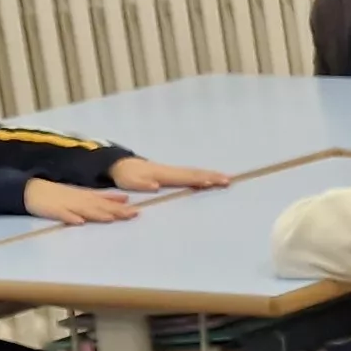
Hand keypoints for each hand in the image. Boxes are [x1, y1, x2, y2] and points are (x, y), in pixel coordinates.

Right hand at [23, 178, 138, 223]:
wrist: (31, 189)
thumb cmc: (60, 193)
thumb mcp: (83, 193)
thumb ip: (102, 197)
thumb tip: (124, 199)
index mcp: (86, 195)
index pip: (106, 200)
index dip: (120, 205)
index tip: (136, 210)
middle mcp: (79, 199)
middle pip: (99, 206)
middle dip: (115, 211)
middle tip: (131, 215)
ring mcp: (66, 204)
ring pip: (84, 210)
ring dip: (97, 214)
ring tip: (109, 218)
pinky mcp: (53, 210)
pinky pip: (62, 215)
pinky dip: (71, 218)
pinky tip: (78, 222)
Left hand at [107, 157, 227, 192]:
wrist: (120, 165)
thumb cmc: (126, 175)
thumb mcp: (129, 181)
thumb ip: (142, 183)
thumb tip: (155, 185)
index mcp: (163, 174)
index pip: (184, 176)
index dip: (199, 179)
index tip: (214, 181)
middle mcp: (170, 171)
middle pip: (194, 172)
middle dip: (212, 175)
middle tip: (229, 179)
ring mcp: (172, 171)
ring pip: (194, 172)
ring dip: (211, 175)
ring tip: (226, 178)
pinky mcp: (172, 174)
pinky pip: (190, 174)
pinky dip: (203, 175)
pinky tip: (210, 179)